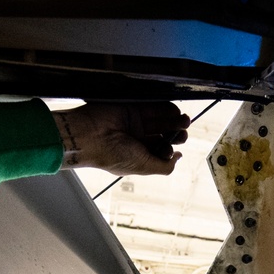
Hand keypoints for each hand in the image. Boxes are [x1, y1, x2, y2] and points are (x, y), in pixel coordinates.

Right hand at [52, 102, 189, 175]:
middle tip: (184, 132)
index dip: (169, 149)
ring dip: (174, 121)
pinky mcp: (132, 108)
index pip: (159, 151)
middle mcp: (135, 141)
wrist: (89, 135)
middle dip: (175, 134)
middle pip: (161, 135)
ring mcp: (134, 124)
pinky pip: (152, 107)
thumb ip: (163, 166)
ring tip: (184, 121)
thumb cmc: (110, 155)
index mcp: (136, 156)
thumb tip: (178, 158)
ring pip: (159, 121)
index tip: (172, 149)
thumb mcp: (142, 166)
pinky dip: (165, 109)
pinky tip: (174, 112)